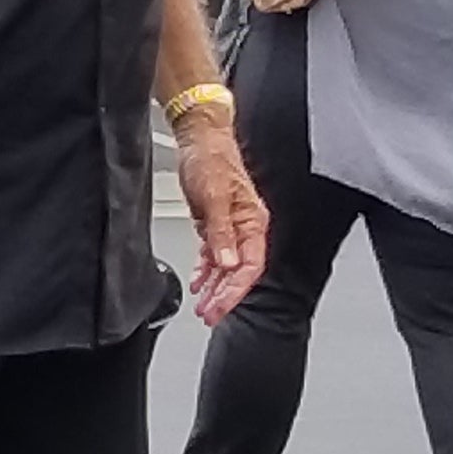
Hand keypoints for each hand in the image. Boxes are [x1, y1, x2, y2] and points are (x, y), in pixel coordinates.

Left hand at [173, 117, 265, 323]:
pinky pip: (214, 254)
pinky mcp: (214, 223)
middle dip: (224, 296)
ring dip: (214, 288)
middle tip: (208, 315)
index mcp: (253, 222)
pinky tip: (199, 282)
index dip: (234, 291)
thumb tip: (227, 262)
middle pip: (238, 271)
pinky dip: (206, 271)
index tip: (219, 307)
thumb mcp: (213, 196)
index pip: (249, 267)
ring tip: (202, 306)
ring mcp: (229, 226)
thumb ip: (221, 231)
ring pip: (225, 267)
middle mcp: (244, 227)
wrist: (199, 139)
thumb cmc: (211, 159)